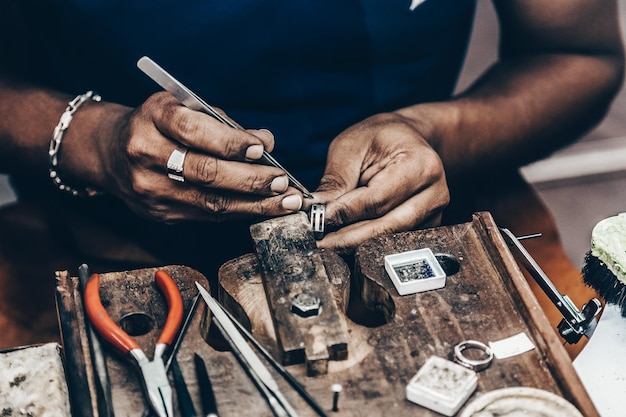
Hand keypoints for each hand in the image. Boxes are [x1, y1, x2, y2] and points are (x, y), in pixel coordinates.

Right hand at [103, 92, 303, 222]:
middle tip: (282, 181)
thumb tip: (264, 141)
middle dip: (251, 179)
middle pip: (205, 172)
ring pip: (210, 202)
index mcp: (152, 119)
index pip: (194, 131)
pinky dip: (239, 212)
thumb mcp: (183, 107)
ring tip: (283, 201)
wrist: (110, 151)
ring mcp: (150, 189)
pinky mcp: (159, 213)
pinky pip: (206, 215)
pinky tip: (262, 208)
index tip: (262, 148)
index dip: (231, 142)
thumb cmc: (157, 124)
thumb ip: (222, 123)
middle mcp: (146, 155)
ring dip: (254, 204)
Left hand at [311, 112, 449, 252]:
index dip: (346, 213)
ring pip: (389, 238)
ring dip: (355, 244)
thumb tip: (317, 211)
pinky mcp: (427, 227)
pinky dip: (367, 242)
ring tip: (327, 242)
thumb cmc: (379, 137)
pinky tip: (346, 238)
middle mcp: (435, 193)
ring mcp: (434, 213)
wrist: (408, 138)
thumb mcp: (351, 147)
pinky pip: (393, 241)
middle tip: (319, 242)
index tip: (318, 220)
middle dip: (348, 238)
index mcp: (421, 166)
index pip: (378, 199)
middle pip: (386, 226)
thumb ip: (335, 180)